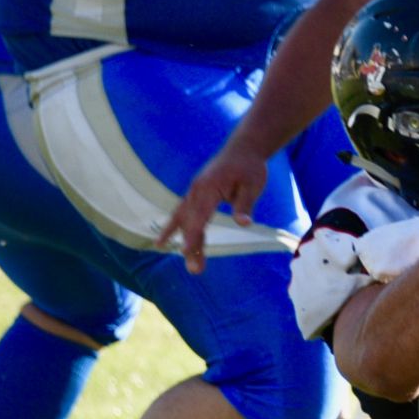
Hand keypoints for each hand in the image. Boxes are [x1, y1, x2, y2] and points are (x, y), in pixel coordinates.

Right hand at [158, 136, 271, 273]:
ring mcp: (194, 191)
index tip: (187, 252)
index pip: (199, 217)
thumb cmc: (250, 167)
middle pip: (189, 222)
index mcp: (209, 188)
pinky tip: (165, 240)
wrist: (244, 148)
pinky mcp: (196, 193)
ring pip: (182, 218)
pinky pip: (182, 212)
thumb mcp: (253, 185)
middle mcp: (196, 190)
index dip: (193, 236)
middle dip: (190, 246)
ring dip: (179, 237)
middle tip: (195, 270)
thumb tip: (244, 224)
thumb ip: (245, 205)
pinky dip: (174, 226)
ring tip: (166, 252)